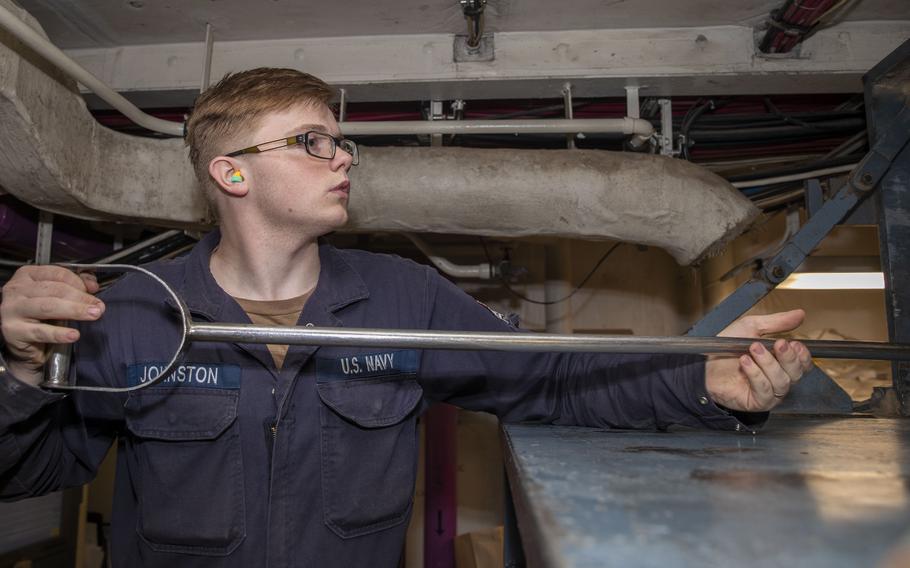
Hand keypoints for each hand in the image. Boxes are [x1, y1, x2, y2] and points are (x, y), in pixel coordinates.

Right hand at [0, 265, 103, 385]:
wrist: (24, 345)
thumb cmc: (40, 317)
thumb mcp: (57, 297)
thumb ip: (75, 286)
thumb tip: (92, 284)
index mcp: (27, 276)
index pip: (57, 274)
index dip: (79, 282)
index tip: (94, 290)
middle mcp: (17, 290)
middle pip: (54, 290)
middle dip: (81, 298)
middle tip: (98, 307)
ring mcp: (12, 310)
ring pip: (48, 307)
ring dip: (75, 310)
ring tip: (93, 315)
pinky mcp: (13, 330)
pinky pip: (40, 331)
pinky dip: (59, 333)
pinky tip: (73, 335)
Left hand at [705, 309, 812, 412]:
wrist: (704, 364)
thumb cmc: (726, 348)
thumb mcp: (751, 328)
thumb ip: (776, 323)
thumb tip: (800, 314)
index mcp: (781, 362)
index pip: (803, 363)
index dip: (802, 355)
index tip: (793, 343)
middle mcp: (778, 378)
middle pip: (796, 373)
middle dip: (787, 357)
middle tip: (776, 344)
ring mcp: (769, 392)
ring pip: (782, 382)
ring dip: (768, 363)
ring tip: (753, 349)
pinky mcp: (757, 402)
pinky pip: (766, 391)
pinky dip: (756, 374)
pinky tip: (745, 363)